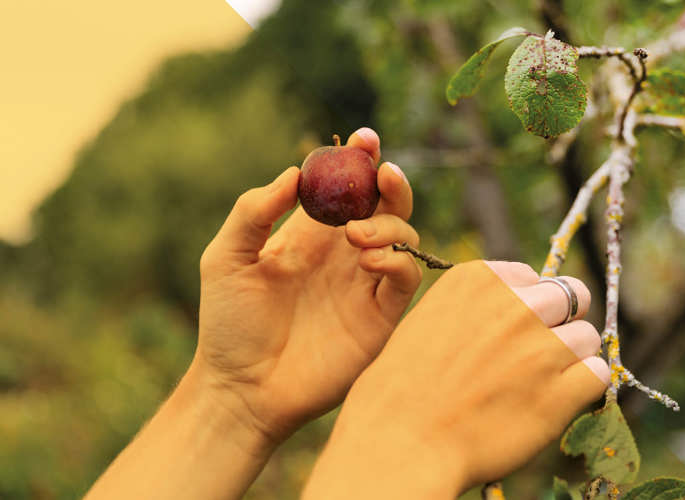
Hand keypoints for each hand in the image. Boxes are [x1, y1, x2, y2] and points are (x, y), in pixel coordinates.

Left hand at [192, 128, 421, 442]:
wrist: (240, 388)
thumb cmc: (228, 324)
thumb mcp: (226, 258)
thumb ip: (254, 212)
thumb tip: (294, 173)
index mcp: (312, 235)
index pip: (346, 188)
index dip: (360, 160)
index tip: (364, 139)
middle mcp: (345, 254)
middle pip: (386, 205)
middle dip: (392, 182)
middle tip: (383, 172)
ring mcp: (365, 284)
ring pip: (404, 236)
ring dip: (390, 224)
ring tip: (356, 235)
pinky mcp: (379, 317)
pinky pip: (406, 278)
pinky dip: (399, 260)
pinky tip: (370, 259)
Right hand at [302, 261, 609, 498]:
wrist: (400, 443)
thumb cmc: (404, 389)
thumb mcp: (430, 320)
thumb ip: (478, 307)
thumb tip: (522, 309)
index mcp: (480, 279)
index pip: (533, 277)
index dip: (527, 306)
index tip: (510, 332)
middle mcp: (517, 304)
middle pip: (571, 297)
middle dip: (559, 323)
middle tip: (535, 357)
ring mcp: (543, 346)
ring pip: (589, 337)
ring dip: (571, 359)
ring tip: (538, 386)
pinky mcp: (563, 390)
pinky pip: (599, 374)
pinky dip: (584, 389)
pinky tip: (556, 403)